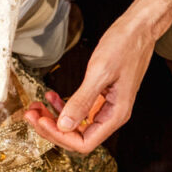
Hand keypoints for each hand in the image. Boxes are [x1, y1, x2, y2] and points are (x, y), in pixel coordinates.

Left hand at [27, 15, 158, 155]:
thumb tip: (65, 125)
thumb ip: (82, 100)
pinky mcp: (101, 96)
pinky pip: (79, 109)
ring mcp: (106, 106)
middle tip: (32, 115)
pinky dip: (63, 105)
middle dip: (52, 127)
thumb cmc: (126, 45)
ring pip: (76, 124)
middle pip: (77, 136)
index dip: (60, 136)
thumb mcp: (100, 72)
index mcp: (116, 114)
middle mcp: (112, 115)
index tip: (42, 122)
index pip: (84, 143)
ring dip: (54, 117)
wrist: (139, 28)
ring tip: (37, 107)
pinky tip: (51, 96)